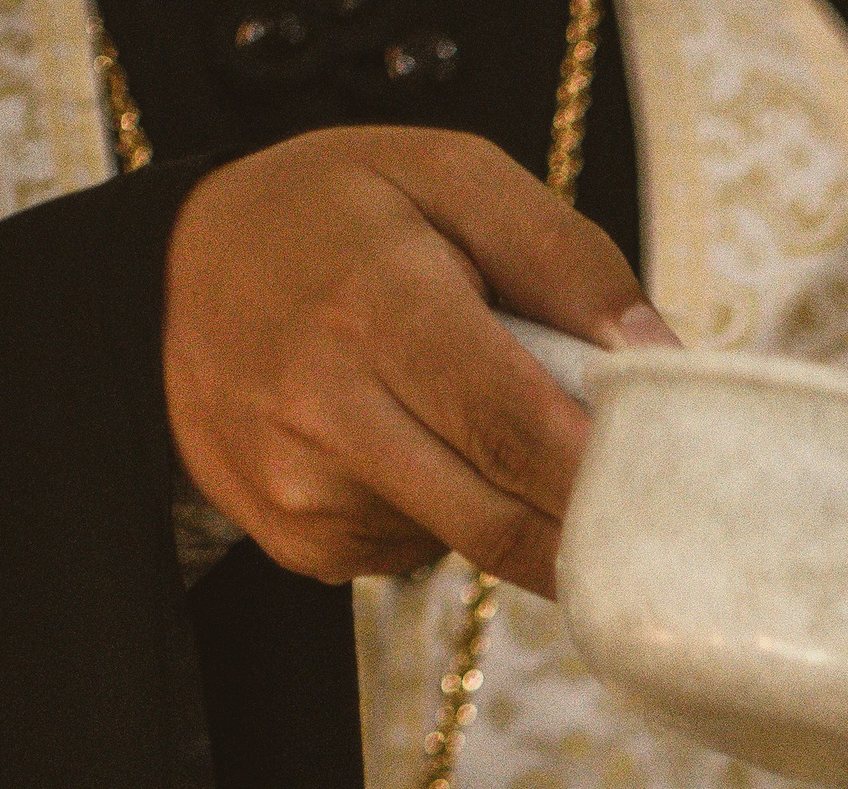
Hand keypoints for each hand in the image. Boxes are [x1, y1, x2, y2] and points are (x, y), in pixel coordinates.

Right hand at [162, 126, 674, 591]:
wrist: (177, 274)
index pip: (515, 429)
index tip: (670, 495)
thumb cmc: (341, 217)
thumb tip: (658, 361)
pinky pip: (415, 552)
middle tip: (646, 519)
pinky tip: (413, 449)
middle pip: (501, 520)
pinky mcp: (296, 540)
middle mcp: (327, 409)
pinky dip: (445, 514)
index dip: (600, 478)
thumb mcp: (451, 178)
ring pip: (467, 544)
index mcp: (377, 307)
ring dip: (511, 509)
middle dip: (585, 531)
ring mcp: (303, 488)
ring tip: (488, 430)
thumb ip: (567, 259)